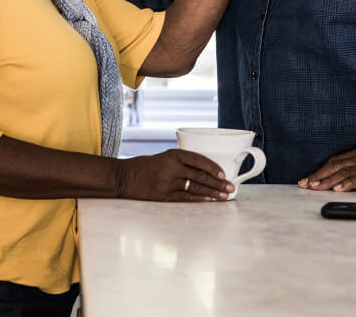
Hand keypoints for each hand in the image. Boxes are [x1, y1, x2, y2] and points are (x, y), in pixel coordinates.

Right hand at [115, 149, 234, 201]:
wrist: (124, 177)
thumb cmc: (145, 166)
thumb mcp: (164, 157)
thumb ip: (182, 162)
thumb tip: (206, 171)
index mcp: (173, 155)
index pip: (198, 160)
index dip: (212, 167)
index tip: (223, 174)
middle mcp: (171, 168)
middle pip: (199, 176)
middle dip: (217, 183)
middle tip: (230, 188)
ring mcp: (167, 183)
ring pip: (195, 188)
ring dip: (212, 193)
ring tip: (224, 197)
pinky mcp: (163, 196)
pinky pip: (185, 198)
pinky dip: (199, 200)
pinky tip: (209, 202)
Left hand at [297, 146, 355, 191]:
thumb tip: (345, 181)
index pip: (336, 161)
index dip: (320, 170)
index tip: (308, 179)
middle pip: (336, 165)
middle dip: (318, 175)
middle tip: (304, 184)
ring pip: (345, 172)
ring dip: (327, 180)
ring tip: (314, 187)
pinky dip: (349, 183)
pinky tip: (338, 188)